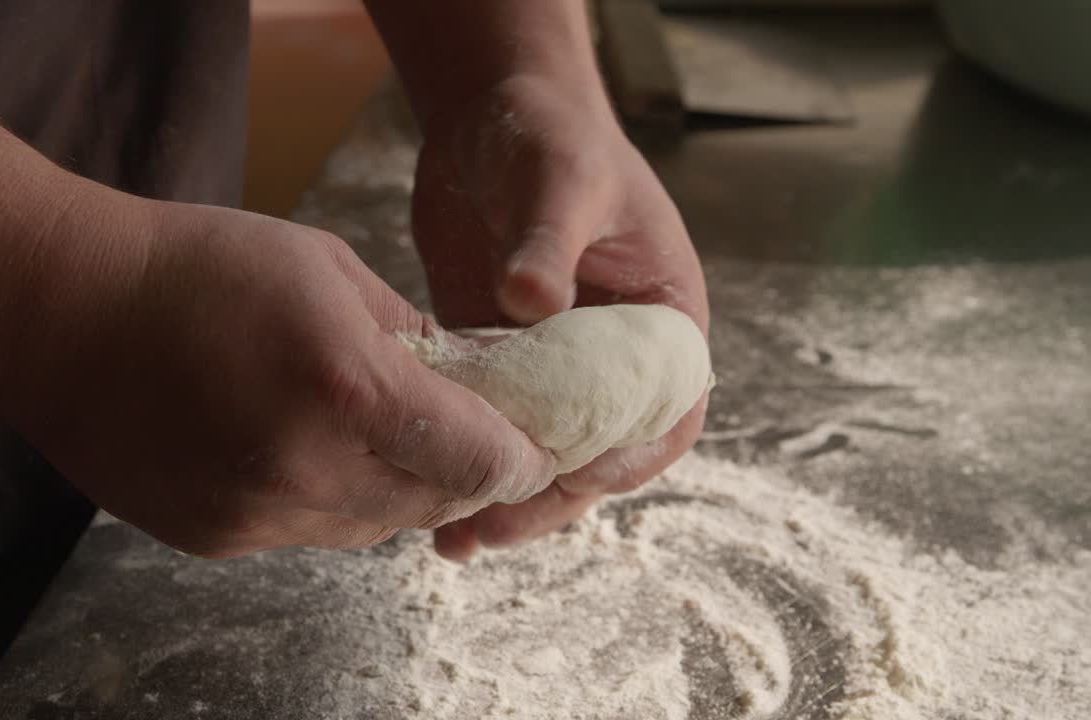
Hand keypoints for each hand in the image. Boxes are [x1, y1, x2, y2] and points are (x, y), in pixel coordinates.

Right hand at [0, 191, 555, 557]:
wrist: (58, 310)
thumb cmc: (194, 267)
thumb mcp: (328, 269)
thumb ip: (412, 335)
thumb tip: (472, 378)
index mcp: (346, 386)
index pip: (480, 461)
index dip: (519, 457)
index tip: (531, 446)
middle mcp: (306, 467)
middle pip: (434, 503)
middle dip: (463, 472)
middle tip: (468, 434)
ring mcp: (256, 513)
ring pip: (373, 527)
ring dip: (398, 489)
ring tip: (377, 432)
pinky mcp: (218, 537)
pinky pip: (308, 531)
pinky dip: (330, 498)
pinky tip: (303, 444)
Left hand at [411, 76, 710, 560]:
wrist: (492, 112)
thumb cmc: (549, 132)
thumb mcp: (559, 176)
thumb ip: (548, 239)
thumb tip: (532, 300)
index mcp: (662, 318)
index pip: (665, 412)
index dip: (625, 456)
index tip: (570, 478)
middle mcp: (616, 352)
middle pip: (599, 451)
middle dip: (549, 497)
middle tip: (487, 527)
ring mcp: (558, 361)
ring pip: (543, 448)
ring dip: (504, 491)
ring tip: (451, 536)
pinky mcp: (505, 357)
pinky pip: (495, 420)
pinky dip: (467, 451)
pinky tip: (424, 477)